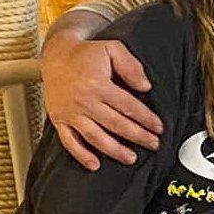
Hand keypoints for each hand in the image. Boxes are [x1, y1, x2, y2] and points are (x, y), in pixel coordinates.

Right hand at [43, 37, 161, 169]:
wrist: (55, 55)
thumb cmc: (85, 54)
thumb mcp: (112, 49)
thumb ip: (131, 66)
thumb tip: (145, 86)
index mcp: (98, 85)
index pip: (128, 106)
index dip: (146, 119)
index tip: (158, 127)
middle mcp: (83, 101)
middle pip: (116, 124)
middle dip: (138, 136)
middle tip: (153, 144)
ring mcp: (70, 113)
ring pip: (95, 137)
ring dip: (114, 150)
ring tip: (131, 158)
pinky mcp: (59, 120)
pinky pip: (69, 141)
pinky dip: (81, 155)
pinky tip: (94, 164)